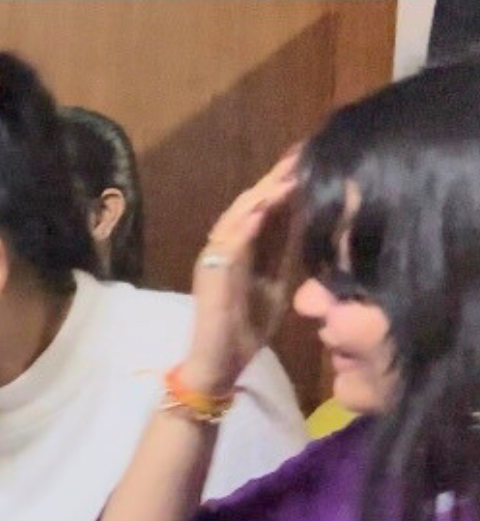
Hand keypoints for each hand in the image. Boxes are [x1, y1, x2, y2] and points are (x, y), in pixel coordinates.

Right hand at [180, 150, 301, 397]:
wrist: (218, 366)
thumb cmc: (245, 332)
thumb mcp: (275, 285)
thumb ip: (284, 254)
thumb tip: (308, 222)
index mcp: (244, 250)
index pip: (265, 208)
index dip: (286, 184)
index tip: (310, 160)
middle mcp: (225, 248)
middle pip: (250, 204)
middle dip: (275, 179)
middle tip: (300, 154)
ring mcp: (214, 260)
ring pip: (236, 217)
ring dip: (260, 195)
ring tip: (285, 174)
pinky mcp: (209, 275)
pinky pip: (226, 244)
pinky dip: (243, 224)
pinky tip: (263, 207)